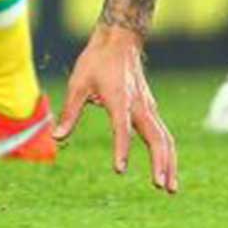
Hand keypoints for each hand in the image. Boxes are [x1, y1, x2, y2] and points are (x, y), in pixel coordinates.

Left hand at [54, 23, 177, 192]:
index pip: (122, 129)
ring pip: (165, 138)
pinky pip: (163, 133)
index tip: (119, 170)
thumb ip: (70, 112)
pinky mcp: (150, 108)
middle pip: (157, 138)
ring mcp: (148, 107)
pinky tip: (167, 168)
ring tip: (171, 188)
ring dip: (169, 162)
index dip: (121, 149)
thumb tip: (56, 138)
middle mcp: (139, 105)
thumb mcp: (78, 83)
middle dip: (161, 163)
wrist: (120, 39)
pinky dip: (167, 152)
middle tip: (162, 188)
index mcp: (120, 99)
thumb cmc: (96, 61)